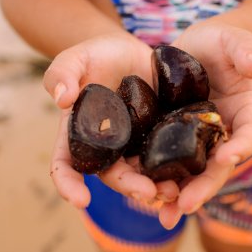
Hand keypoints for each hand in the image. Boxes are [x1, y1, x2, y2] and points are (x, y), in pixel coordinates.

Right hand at [43, 32, 178, 208]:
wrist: (129, 51)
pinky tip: (190, 171)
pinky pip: (164, 155)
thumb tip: (61, 99)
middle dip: (129, 186)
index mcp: (80, 133)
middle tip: (148, 192)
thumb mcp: (76, 57)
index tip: (81, 200)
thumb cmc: (96, 55)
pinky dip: (175, 167)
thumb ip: (62, 73)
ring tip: (173, 190)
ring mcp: (134, 142)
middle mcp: (107, 145)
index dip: (69, 184)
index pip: (67, 163)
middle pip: (113, 175)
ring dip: (156, 185)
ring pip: (142, 172)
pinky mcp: (157, 134)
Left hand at [158, 21, 251, 227]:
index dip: (241, 147)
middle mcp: (223, 133)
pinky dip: (158, 178)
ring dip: (179, 195)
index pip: (249, 135)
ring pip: (192, 172)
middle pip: (218, 165)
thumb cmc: (218, 42)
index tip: (227, 157)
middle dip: (203, 186)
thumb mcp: (234, 38)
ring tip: (165, 215)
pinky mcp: (172, 137)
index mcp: (245, 113)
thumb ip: (246, 48)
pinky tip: (143, 194)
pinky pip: (168, 160)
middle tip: (185, 205)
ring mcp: (197, 138)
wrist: (192, 48)